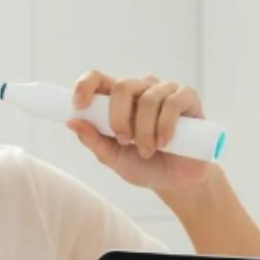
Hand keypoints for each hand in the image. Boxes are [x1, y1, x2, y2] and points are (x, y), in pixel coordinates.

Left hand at [66, 71, 213, 190]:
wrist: (177, 181)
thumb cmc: (144, 165)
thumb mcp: (113, 158)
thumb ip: (94, 140)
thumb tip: (72, 122)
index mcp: (118, 100)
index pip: (97, 78)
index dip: (85, 86)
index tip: (79, 106)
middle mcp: (140, 89)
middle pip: (122, 86)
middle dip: (119, 118)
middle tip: (125, 141)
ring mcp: (164, 91)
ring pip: (148, 99)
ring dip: (145, 131)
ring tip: (148, 151)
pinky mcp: (187, 97)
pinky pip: (172, 103)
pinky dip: (165, 126)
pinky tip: (164, 143)